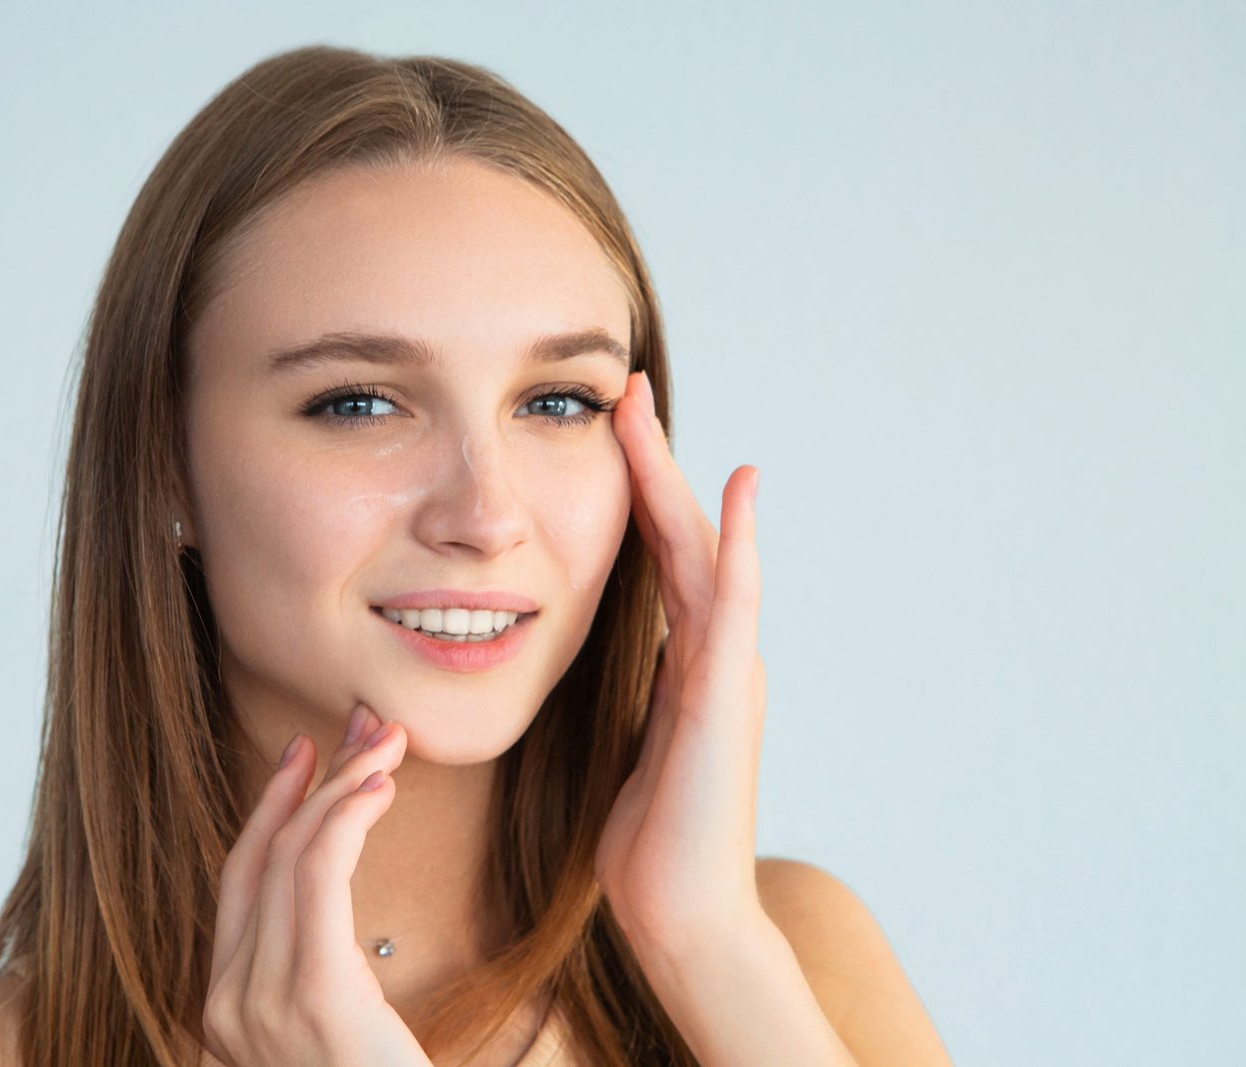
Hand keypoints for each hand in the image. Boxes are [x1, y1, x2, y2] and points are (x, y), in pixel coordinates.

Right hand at [204, 705, 430, 1065]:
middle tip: (362, 729)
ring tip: (387, 746)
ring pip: (293, 857)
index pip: (240, 881)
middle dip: (311, 781)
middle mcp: (227, 1003)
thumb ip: (316, 982)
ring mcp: (259, 1004)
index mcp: (226, 1009)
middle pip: (262, 857)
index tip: (307, 755)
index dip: (270, 808)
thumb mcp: (332, 1040)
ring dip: (342, 787)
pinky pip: (319, 879)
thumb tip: (331, 919)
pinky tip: (377, 789)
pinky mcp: (312, 997)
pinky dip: (346, 818)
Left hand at [594, 370, 768, 963]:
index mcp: (686, 663)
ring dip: (675, 480)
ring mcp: (727, 673)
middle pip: (682, 537)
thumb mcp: (630, 746)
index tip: (609, 430)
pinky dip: (740, 547)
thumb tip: (611, 659)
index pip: (660, 558)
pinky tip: (739, 494)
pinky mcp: (726, 701)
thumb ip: (631, 695)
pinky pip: (733, 608)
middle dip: (651, 462)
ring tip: (647, 411)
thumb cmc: (652, 841)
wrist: (682, 914)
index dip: (638, 492)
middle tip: (625, 388)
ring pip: (704, 554)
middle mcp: (714, 656)